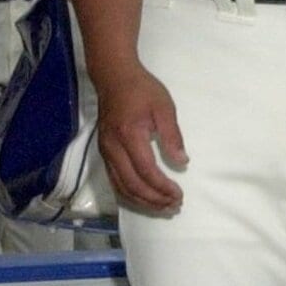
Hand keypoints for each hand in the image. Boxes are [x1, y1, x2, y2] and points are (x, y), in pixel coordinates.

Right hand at [96, 63, 188, 212]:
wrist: (113, 77)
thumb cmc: (142, 89)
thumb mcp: (164, 107)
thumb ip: (172, 136)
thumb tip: (182, 162)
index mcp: (129, 135)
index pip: (146, 171)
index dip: (162, 187)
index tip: (179, 195)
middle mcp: (113, 147)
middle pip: (132, 184)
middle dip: (154, 199)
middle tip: (174, 205)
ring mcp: (105, 151)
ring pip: (121, 186)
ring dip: (142, 201)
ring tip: (163, 207)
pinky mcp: (104, 152)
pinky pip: (115, 181)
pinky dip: (130, 194)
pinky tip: (144, 198)